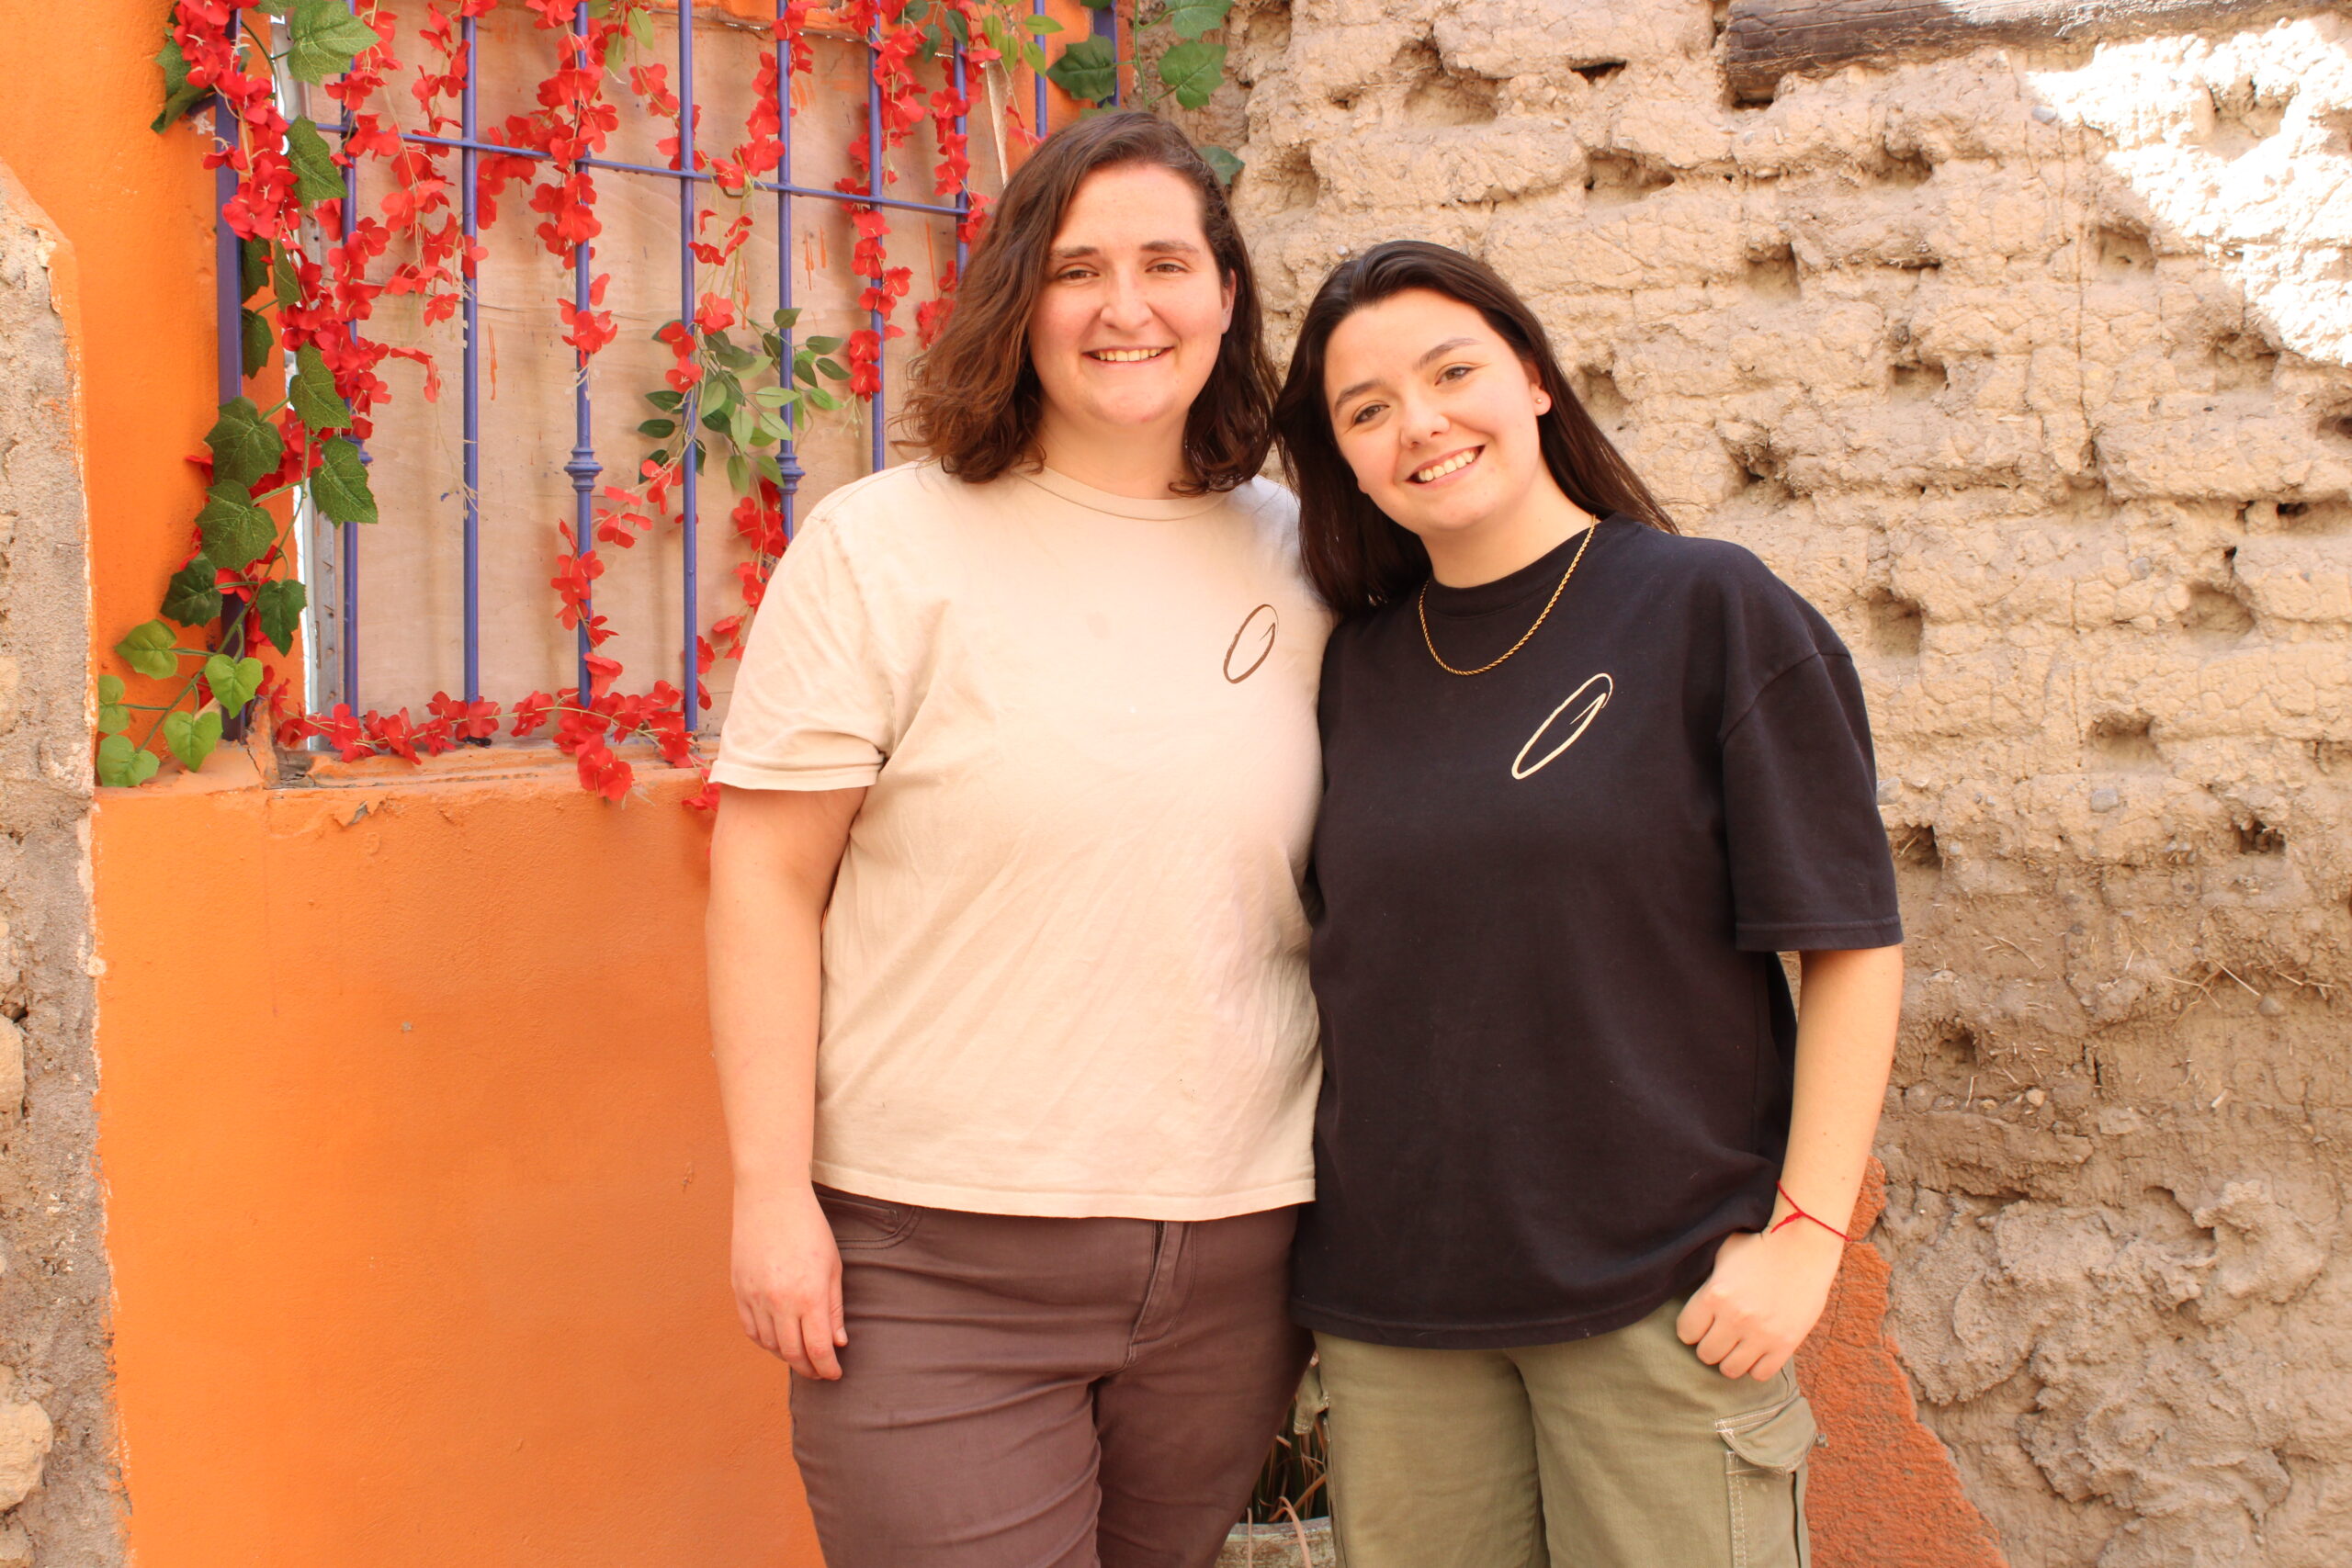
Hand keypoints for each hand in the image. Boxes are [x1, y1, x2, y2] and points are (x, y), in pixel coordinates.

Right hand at [732, 1181, 846, 1378]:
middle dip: (809, 1368)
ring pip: (770, 1345)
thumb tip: (838, 1342)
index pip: (817, 1349)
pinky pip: (750, 1330)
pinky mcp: (739, 1291)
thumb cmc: (809, 1228)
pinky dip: (765, 1342)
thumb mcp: (833, 1267)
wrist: (771, 1198)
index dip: (827, 1368)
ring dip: (787, 1356)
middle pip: (793, 1354)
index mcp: (809, 1295)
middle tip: (820, 1371)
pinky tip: (777, 1341)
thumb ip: (834, 1308)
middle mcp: (780, 1301)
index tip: (834, 1373)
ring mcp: (756, 1297)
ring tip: (801, 1355)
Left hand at [1675, 1222, 1843, 1381]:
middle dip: (1711, 1344)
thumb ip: (1705, 1281)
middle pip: (1706, 1354)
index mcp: (1714, 1294)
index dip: (1692, 1328)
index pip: (1685, 1333)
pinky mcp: (1786, 1343)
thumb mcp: (1723, 1256)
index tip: (1702, 1323)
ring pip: (1730, 1370)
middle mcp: (1735, 1317)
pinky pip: (1760, 1374)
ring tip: (1739, 1344)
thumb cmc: (1759, 1246)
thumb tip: (1691, 1300)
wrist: (1803, 1246)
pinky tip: (1759, 1349)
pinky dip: (1757, 1365)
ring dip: (1732, 1358)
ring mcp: (1761, 1333)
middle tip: (1722, 1334)